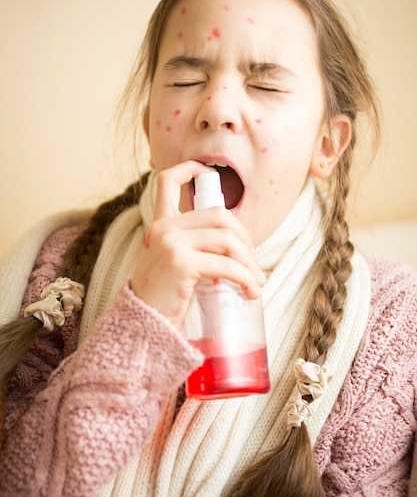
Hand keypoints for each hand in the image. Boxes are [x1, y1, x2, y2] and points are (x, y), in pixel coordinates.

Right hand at [131, 161, 264, 327]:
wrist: (143, 327)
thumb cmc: (163, 298)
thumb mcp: (172, 262)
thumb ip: (192, 245)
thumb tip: (236, 245)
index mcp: (160, 224)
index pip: (167, 180)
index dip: (190, 169)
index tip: (209, 174)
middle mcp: (163, 228)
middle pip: (219, 214)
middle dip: (245, 238)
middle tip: (252, 263)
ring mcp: (171, 242)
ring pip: (228, 239)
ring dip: (249, 262)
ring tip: (255, 281)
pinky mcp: (181, 262)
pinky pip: (226, 265)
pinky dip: (245, 278)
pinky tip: (250, 291)